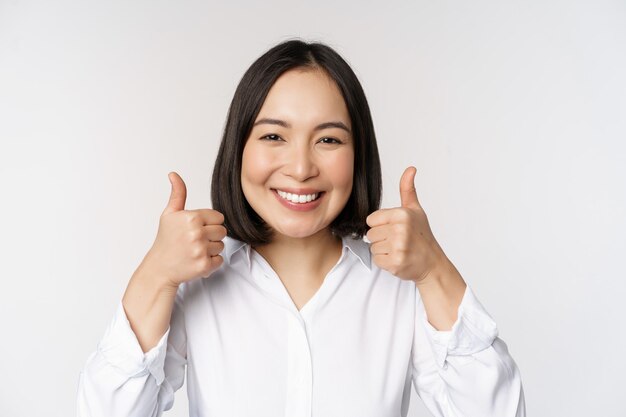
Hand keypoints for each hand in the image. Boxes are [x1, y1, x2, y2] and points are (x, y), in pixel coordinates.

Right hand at [142, 172, 226, 286]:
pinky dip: (211, 262)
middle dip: (212, 236)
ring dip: (211, 249)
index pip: (219, 217)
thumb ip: (178, 194)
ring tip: (195, 250)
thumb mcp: (169, 214)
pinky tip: (197, 260)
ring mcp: (201, 250)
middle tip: (195, 241)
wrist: (159, 268)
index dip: (209, 223)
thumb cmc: (165, 240)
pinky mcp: (204, 265)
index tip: (197, 229)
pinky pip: (220, 260)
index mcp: (191, 218)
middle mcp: (197, 233)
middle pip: (222, 231)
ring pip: (221, 245)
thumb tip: (173, 174)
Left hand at [366, 166, 449, 282]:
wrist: (432, 263)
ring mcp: (398, 247)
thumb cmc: (422, 235)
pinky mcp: (395, 262)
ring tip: (398, 249)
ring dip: (383, 250)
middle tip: (398, 241)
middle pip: (370, 234)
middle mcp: (400, 229)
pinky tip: (397, 258)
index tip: (394, 228)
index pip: (371, 219)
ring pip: (373, 247)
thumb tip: (410, 168)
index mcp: (402, 214)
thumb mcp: (415, 210)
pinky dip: (385, 262)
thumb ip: (407, 189)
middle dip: (381, 238)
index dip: (380, 225)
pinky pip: (377, 260)